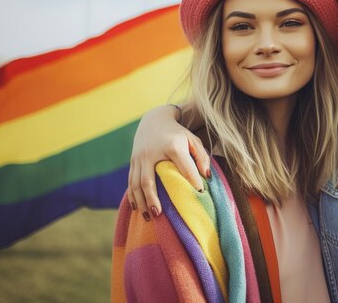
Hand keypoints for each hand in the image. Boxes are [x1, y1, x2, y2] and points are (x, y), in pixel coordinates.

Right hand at [127, 105, 209, 219]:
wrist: (155, 119)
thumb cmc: (178, 133)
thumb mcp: (192, 140)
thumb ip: (202, 156)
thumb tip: (207, 176)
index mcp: (172, 146)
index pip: (184, 167)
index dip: (192, 180)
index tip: (199, 193)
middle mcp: (152, 153)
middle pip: (149, 181)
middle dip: (152, 199)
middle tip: (159, 214)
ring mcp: (139, 158)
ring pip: (136, 184)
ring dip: (141, 202)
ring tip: (149, 217)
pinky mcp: (132, 161)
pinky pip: (130, 181)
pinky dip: (133, 196)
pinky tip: (137, 208)